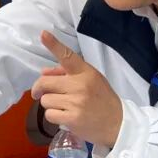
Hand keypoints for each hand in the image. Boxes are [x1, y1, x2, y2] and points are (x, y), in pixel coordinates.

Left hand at [31, 31, 123, 148]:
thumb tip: (43, 72)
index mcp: (85, 72)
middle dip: (39, 89)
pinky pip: (49, 114)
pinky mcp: (73, 118)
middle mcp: (80, 85)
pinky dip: (54, 117)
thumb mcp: (90, 80)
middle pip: (44, 82)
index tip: (43, 34)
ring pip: (45, 100)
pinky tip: (66, 117)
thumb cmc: (101, 99)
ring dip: (50, 105)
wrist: (118, 123)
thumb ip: (66, 74)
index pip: (67, 56)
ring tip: (64, 107)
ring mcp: (76, 102)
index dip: (54, 45)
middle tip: (39, 93)